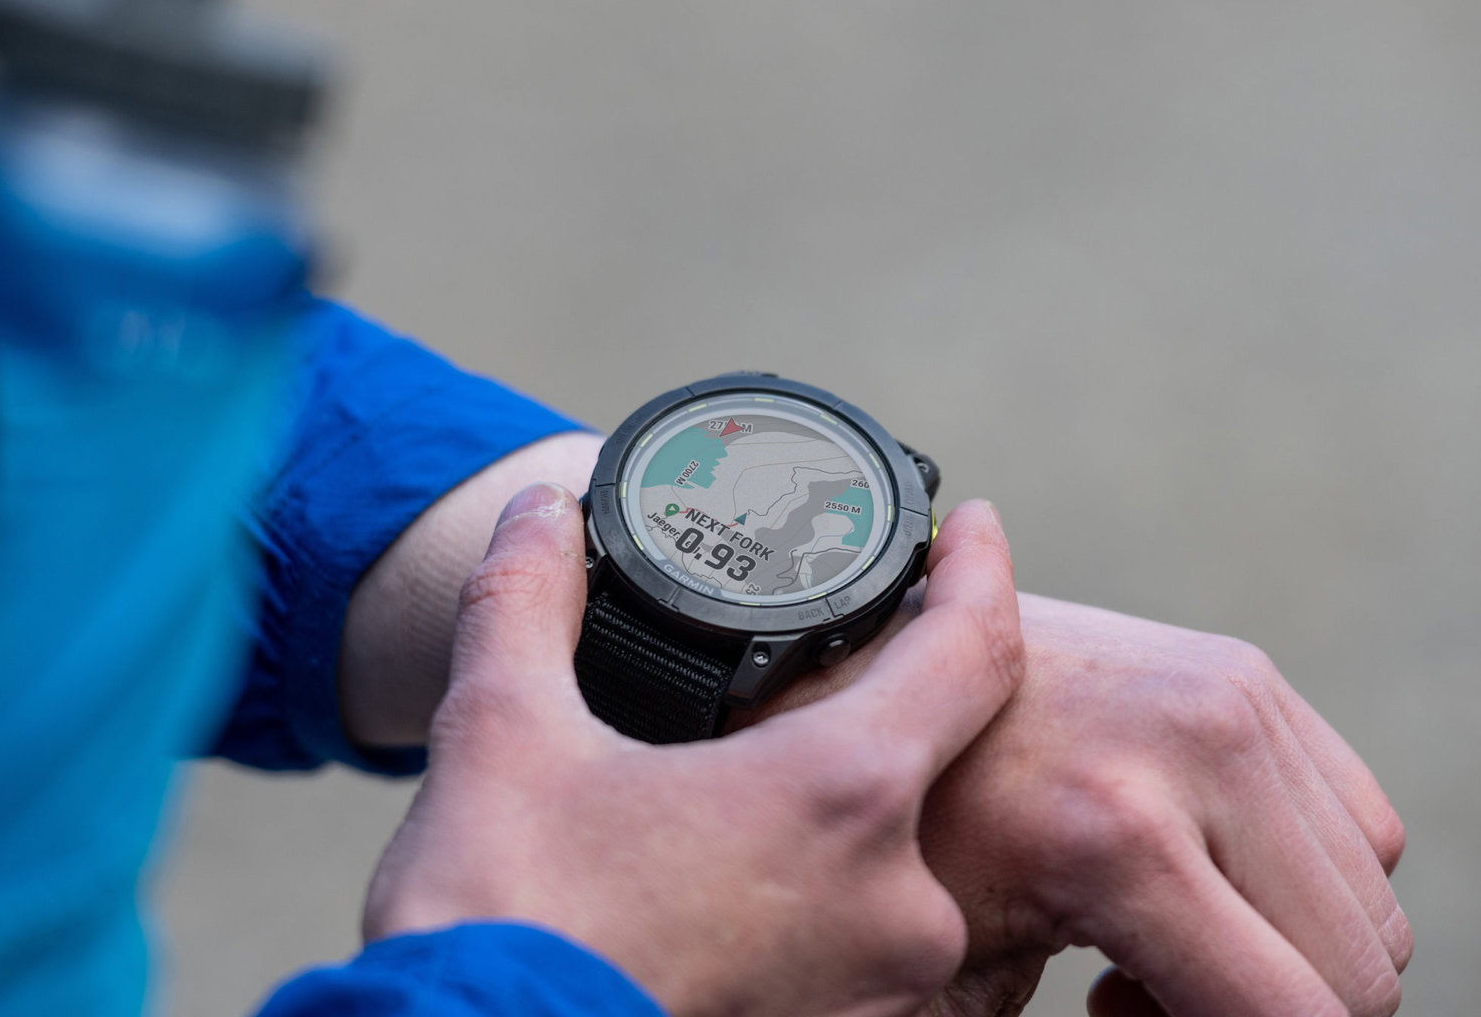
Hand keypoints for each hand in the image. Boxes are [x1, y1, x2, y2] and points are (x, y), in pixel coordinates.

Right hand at [362, 484, 1025, 1016]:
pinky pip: (867, 957)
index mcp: (844, 796)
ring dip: (842, 827)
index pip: (975, 651)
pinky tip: (739, 897)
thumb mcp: (502, 735)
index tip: (971, 530)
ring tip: (745, 809)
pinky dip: (821, 913)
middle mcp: (898, 903)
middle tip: (809, 686)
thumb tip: (537, 513)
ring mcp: (885, 993)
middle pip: (932, 763)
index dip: (979, 570)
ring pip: (898, 871)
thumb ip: (529, 600)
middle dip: (874, 715)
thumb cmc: (501, 930)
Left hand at [746, 596, 1411, 1016]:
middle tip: (1137, 998)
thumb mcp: (965, 970)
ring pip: (1370, 899)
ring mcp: (1235, 693)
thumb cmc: (892, 836)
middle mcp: (1201, 747)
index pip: (1297, 1016)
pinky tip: (1193, 873)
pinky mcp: (1249, 672)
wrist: (861, 659)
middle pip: (1360, 966)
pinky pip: (1359, 826)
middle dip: (1268, 1009)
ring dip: (1289, 946)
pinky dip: (1304, 880)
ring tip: (1160, 935)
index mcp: (1119, 839)